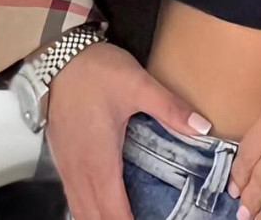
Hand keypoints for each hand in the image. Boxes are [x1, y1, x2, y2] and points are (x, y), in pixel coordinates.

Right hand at [44, 41, 212, 219]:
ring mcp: (68, 166)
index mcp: (100, 161)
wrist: (58, 56)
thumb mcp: (137, 84)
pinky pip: (73, 197)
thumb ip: (170, 108)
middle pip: (96, 219)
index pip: (114, 213)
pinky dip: (88, 209)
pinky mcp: (62, 158)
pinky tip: (101, 205)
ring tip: (126, 218)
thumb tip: (202, 126)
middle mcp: (80, 170)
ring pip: (81, 211)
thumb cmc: (94, 70)